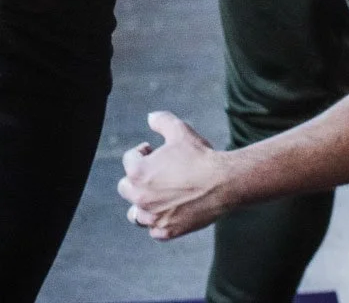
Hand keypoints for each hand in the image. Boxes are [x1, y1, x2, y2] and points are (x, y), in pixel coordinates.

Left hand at [117, 111, 231, 240]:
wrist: (222, 183)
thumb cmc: (199, 156)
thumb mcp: (178, 129)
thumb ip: (160, 120)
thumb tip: (150, 117)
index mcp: (138, 172)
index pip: (129, 159)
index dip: (142, 151)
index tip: (154, 150)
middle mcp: (141, 197)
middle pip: (125, 188)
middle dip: (137, 178)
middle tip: (155, 172)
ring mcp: (153, 217)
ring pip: (135, 214)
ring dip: (143, 204)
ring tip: (158, 194)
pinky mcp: (167, 231)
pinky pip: (153, 230)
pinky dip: (157, 222)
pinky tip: (169, 210)